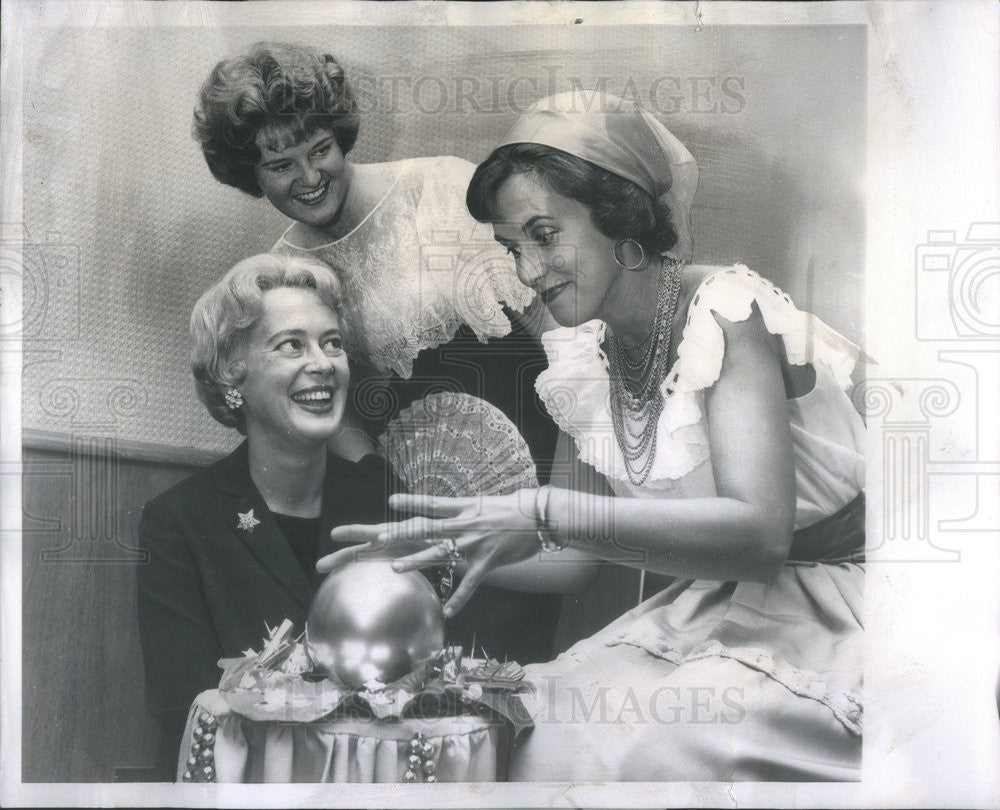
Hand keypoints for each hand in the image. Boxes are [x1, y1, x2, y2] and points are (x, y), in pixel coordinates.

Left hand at [332, 491, 541, 616]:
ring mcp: (473, 544)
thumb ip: (460, 513)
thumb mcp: (482, 506)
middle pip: (419, 530)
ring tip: (395, 569)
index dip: (403, 507)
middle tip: (364, 539)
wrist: (540, 516)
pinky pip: (471, 583)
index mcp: (458, 512)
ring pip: (440, 554)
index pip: (426, 507)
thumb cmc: (512, 511)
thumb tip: (442, 518)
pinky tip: (449, 613)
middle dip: (388, 535)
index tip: (378, 508)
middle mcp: (460, 526)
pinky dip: (461, 598)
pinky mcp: (488, 562)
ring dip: (417, 561)